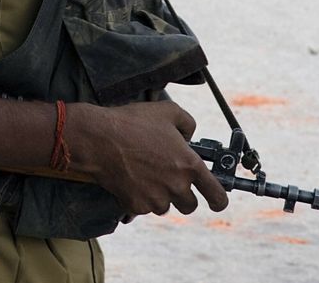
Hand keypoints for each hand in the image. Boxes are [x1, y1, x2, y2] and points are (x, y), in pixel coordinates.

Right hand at [67, 100, 228, 219]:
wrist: (99, 138)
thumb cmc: (132, 123)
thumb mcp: (168, 111)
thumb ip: (188, 124)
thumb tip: (189, 137)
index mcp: (189, 165)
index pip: (216, 194)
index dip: (219, 200)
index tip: (216, 201)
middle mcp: (176, 186)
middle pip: (190, 206)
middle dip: (183, 195)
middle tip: (170, 180)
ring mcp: (156, 198)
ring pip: (165, 206)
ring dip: (159, 196)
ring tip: (145, 174)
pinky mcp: (136, 206)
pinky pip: (143, 207)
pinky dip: (139, 197)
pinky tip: (130, 179)